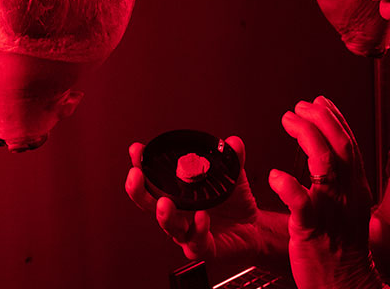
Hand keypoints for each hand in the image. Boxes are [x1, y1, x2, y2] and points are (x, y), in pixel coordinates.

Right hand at [125, 136, 263, 261]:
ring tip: (165, 203)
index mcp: (179, 195)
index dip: (142, 166)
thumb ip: (232, 158)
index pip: (154, 181)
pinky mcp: (202, 248)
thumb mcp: (233, 177)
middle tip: (136, 176)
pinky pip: (197, 241)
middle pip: (150, 206)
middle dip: (139, 191)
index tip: (137, 151)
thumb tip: (233, 142)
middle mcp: (179, 215)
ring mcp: (187, 233)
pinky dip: (198, 229)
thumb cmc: (235, 205)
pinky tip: (202, 217)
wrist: (253, 230)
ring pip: (170, 227)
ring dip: (165, 215)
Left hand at [269, 96, 384, 288]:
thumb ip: (342, 182)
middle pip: (340, 144)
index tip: (319, 101)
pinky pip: (302, 202)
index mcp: (354, 188)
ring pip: (325, 164)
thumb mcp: (349, 209)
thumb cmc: (343, 250)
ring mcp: (330, 210)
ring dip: (307, 136)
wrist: (346, 284)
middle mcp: (346, 194)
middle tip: (300, 106)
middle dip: (321, 118)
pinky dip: (289, 185)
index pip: (348, 142)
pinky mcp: (312, 229)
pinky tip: (276, 175)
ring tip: (290, 122)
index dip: (334, 118)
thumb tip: (333, 160)